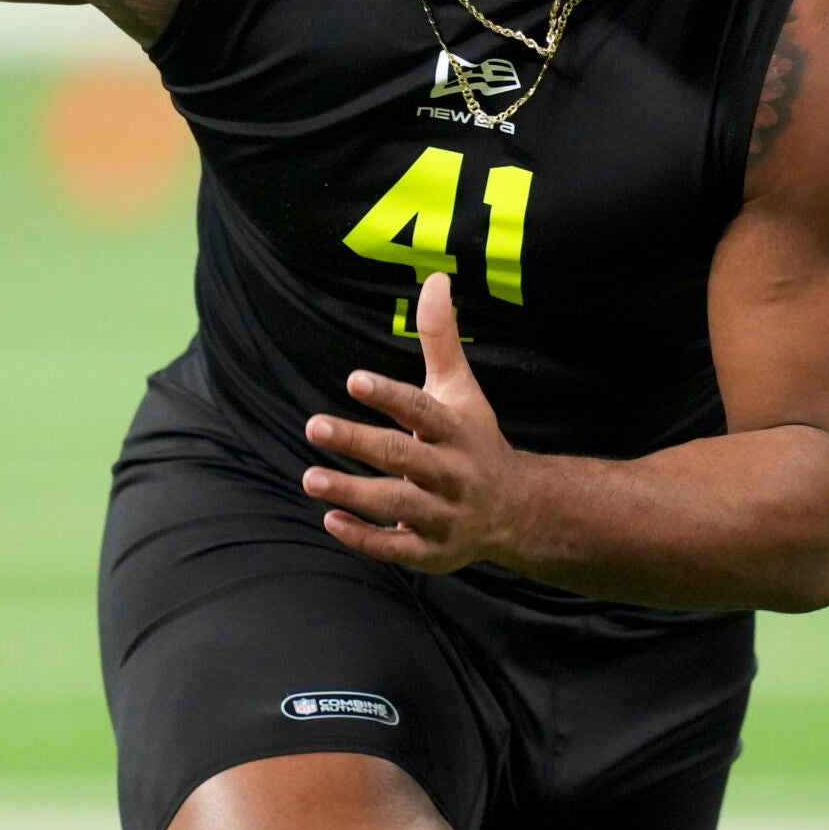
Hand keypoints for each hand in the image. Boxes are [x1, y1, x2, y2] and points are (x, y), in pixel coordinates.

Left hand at [301, 272, 528, 572]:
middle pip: (403, 457)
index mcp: (457, 431)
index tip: (354, 381)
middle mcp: (453, 473)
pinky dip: (364, 537)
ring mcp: (444, 515)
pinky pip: (397, 548)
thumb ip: (440, 339)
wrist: (518, 510)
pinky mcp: (433, 551)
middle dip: (358, 443)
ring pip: (397, 506)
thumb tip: (435, 279)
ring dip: (353, 493)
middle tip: (313, 425)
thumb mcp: (461, 390)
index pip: (422, 411)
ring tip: (310, 477)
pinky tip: (330, 519)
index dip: (390, 396)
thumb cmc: (476, 439)